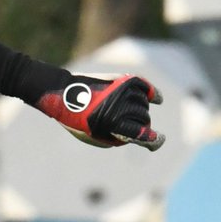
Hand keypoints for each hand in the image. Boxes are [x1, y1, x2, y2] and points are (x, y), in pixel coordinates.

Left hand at [36, 74, 164, 150]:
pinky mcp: (123, 80)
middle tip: (125, 125)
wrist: (64, 94)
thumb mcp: (93, 136)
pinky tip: (157, 99)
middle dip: (138, 125)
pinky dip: (152, 92)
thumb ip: (116, 138)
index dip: (153, 140)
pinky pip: (144, 85)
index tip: (157, 141)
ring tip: (124, 113)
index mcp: (114, 124)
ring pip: (143, 103)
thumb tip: (136, 135)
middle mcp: (123, 106)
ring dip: (138, 110)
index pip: (143, 133)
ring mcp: (124, 91)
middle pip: (143, 118)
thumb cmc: (76, 120)